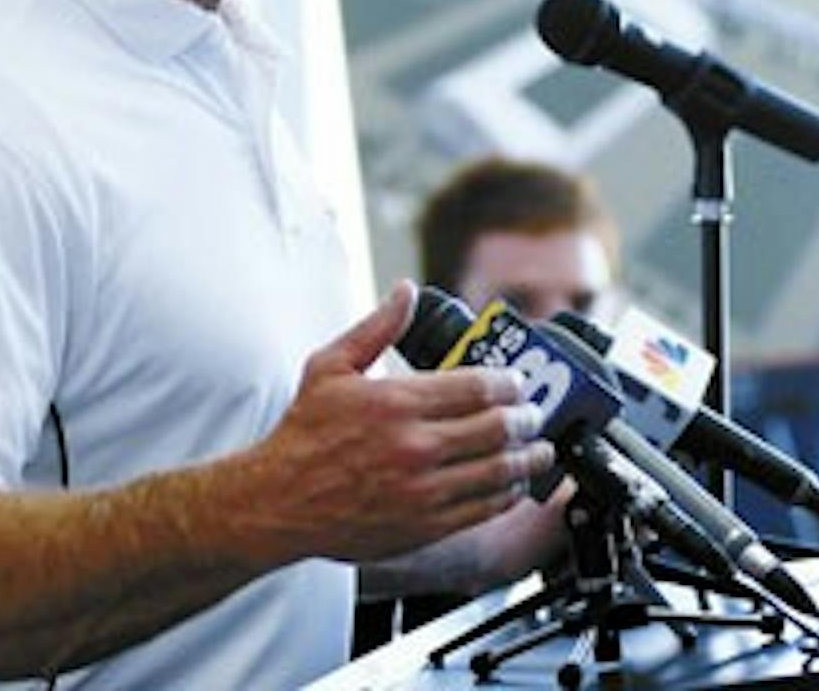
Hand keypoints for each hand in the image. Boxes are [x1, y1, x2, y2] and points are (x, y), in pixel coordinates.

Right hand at [227, 281, 554, 564]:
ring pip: (497, 471)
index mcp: (396, 402)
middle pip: (496, 427)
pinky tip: (514, 484)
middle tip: (534, 413)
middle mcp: (414, 446)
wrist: (278, 501)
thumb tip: (406, 291)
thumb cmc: (304, 434)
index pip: (476, 387)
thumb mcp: (331, 366)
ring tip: (541, 450)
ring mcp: (422, 490)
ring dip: (528, 458)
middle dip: (526, 418)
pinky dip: (507, 494)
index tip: (518, 382)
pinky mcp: (423, 526)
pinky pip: (482, 509)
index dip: (508, 383)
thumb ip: (376, 327)